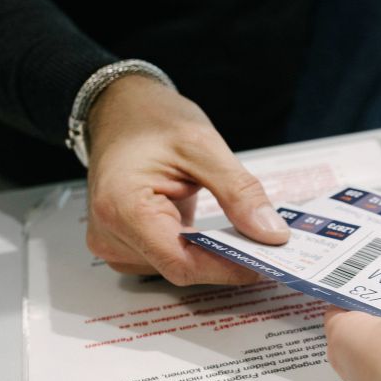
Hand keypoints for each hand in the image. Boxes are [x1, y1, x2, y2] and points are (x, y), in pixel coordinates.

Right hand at [84, 75, 289, 285]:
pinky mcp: (125, 247)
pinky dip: (198, 252)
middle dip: (225, 260)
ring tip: (239, 233)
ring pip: (178, 269)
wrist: (121, 111)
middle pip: (180, 268)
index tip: (266, 261)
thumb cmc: (150, 121)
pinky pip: (169, 261)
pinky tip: (215, 234)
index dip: (227, 268)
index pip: (181, 261)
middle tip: (267, 245)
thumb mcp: (203, 146)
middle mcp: (110, 235)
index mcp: (122, 208)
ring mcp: (114, 245)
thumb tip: (271, 234)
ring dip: (212, 257)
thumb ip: (239, 192)